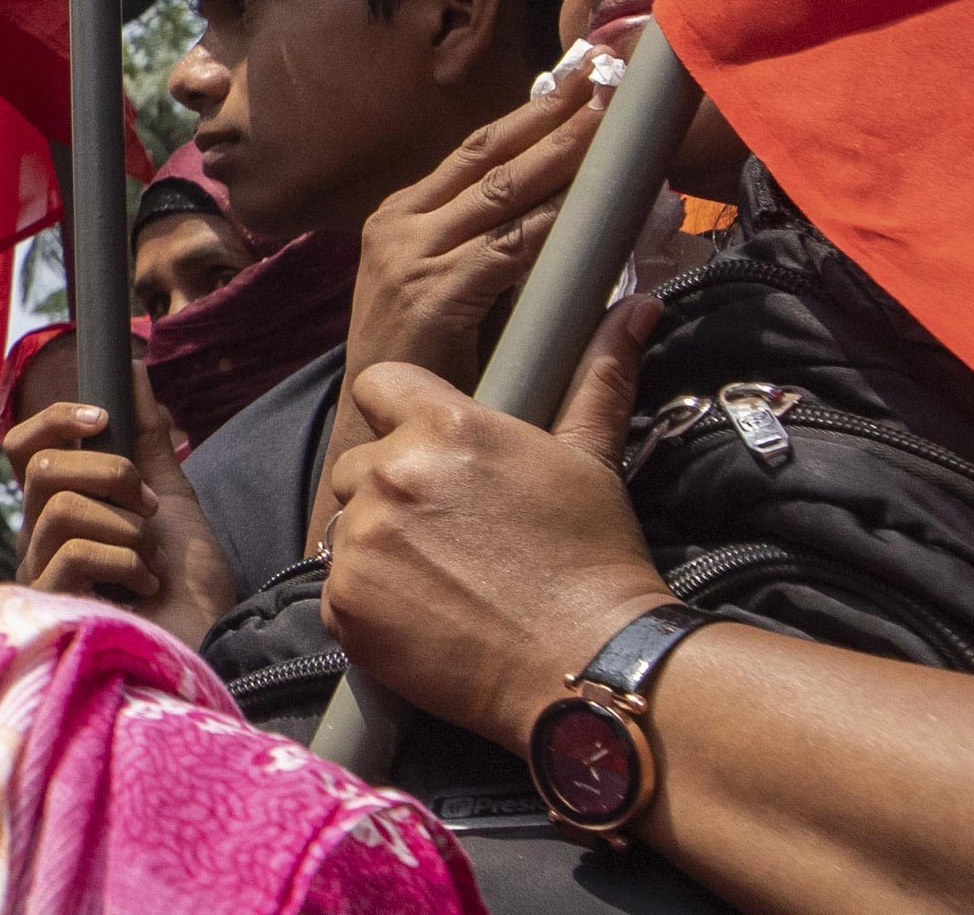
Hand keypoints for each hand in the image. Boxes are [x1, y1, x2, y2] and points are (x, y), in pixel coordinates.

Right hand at [4, 362, 233, 650]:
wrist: (214, 648)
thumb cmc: (189, 588)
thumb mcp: (171, 499)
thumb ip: (147, 440)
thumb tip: (133, 369)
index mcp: (59, 511)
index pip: (24, 447)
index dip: (56, 419)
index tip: (104, 419)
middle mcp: (37, 541)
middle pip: (43, 470)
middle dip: (112, 475)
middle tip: (148, 510)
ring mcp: (39, 577)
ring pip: (61, 508)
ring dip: (126, 528)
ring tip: (151, 561)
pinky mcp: (50, 608)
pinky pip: (73, 553)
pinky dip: (126, 561)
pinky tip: (144, 588)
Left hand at [318, 294, 671, 747]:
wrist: (589, 667)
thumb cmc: (595, 562)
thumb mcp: (591, 459)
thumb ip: (596, 375)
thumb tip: (636, 306)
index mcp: (446, 426)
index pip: (379, 383)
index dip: (400, 413)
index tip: (427, 447)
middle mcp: (393, 474)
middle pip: (358, 462)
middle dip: (391, 487)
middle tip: (450, 530)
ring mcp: (362, 541)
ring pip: (344, 525)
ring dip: (378, 545)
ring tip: (443, 575)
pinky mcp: (346, 604)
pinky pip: (337, 590)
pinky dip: (369, 603)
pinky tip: (425, 617)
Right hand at [346, 61, 610, 391]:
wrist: (370, 431)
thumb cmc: (421, 362)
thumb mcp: (451, 286)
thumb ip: (496, 250)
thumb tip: (568, 216)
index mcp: (403, 215)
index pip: (475, 151)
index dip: (530, 115)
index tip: (577, 86)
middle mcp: (400, 223)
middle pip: (489, 156)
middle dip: (551, 118)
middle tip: (603, 84)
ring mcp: (410, 255)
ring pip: (502, 192)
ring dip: (561, 156)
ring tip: (605, 128)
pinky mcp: (432, 292)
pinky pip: (507, 248)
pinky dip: (552, 223)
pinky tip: (587, 204)